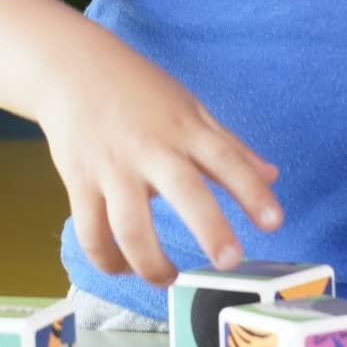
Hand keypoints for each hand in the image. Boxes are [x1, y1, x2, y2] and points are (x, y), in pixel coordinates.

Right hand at [35, 39, 282, 285]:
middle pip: (183, 190)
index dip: (251, 191)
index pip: (226, 158)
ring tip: (170, 278)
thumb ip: (229, 146)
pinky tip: (125, 267)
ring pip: (130, 225)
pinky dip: (108, 259)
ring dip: (150, 262)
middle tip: (230, 261)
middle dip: (209, 228)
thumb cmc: (138, 90)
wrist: (72, 68)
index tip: (274, 222)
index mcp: (183, 128)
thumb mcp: (190, 108)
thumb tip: (272, 176)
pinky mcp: (79, 183)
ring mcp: (112, 168)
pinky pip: (92, 232)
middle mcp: (150, 149)